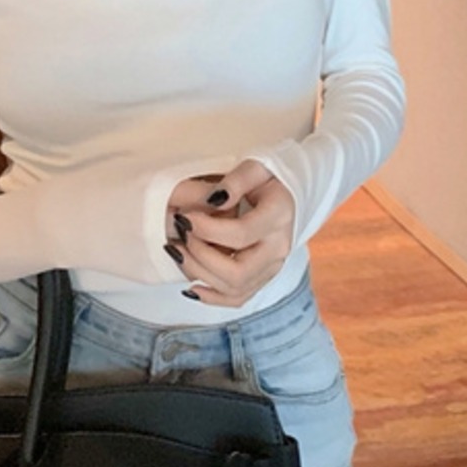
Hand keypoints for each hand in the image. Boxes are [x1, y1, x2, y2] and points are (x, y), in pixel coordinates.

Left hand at [164, 160, 294, 307]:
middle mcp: (279, 248)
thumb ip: (235, 180)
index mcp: (279, 216)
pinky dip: (212, 297)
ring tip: (177, 251)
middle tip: (180, 235)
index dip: (207, 229)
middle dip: (200, 257)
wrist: (288, 194)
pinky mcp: (263, 277)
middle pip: (238, 272)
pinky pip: (238, 299)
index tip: (184, 216)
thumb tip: (214, 199)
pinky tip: (191, 286)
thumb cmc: (268, 177)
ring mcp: (272, 267)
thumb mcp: (256, 167)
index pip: (241, 234)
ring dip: (199, 274)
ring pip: (235, 288)